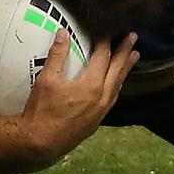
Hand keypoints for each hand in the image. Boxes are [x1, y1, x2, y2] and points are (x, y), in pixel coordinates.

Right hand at [21, 29, 138, 163]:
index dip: (105, 41)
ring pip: (118, 85)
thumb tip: (63, 33)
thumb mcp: (46, 80)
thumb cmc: (41, 111)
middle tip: (133, 37)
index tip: (108, 30)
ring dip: (125, 69)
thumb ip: (57, 55)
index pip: (103, 57)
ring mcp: (101, 111)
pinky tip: (117, 84)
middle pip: (117, 69)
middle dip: (125, 51)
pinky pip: (112, 99)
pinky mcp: (96, 122)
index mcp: (91, 85)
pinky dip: (117, 86)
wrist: (40, 143)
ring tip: (134, 56)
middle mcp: (102, 98)